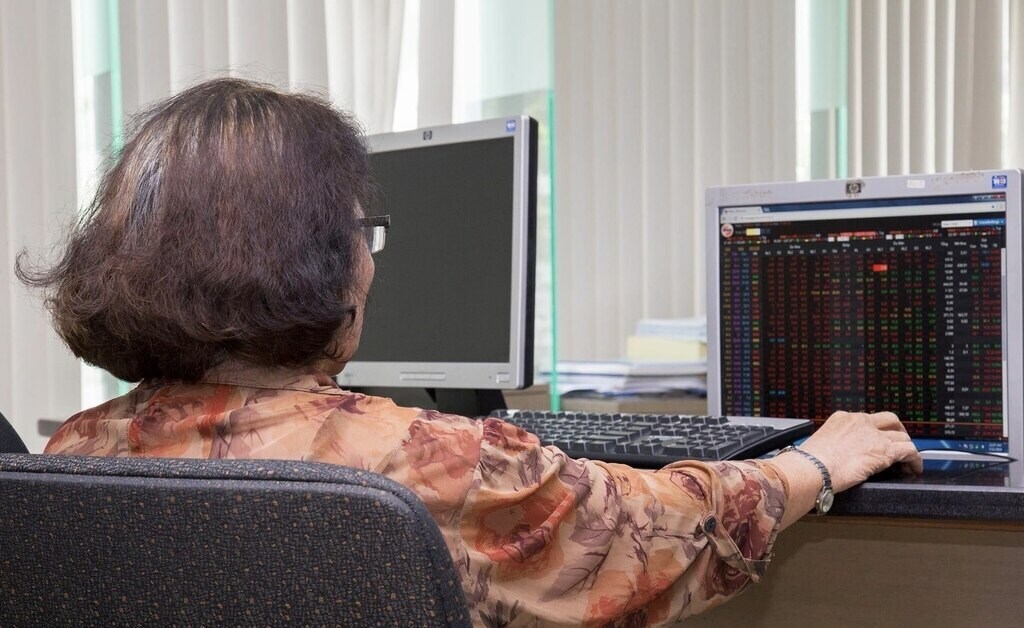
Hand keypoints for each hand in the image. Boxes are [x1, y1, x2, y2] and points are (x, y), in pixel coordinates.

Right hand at [798, 411, 923, 492]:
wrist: (812, 468)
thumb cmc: (809, 462)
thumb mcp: (819, 444)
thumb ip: (833, 445)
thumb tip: (835, 456)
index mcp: (842, 418)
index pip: (867, 420)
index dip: (875, 430)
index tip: (876, 440)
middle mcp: (860, 422)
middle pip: (890, 420)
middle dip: (898, 431)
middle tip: (899, 444)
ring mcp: (874, 435)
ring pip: (902, 437)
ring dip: (907, 448)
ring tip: (907, 462)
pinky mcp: (885, 451)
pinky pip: (910, 451)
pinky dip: (915, 460)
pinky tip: (914, 468)